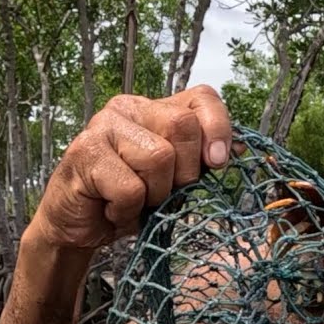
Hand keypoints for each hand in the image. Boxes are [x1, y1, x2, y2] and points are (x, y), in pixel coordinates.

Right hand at [31, 85, 233, 252]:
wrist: (81, 225)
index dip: (219, 129)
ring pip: (159, 158)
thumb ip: (203, 160)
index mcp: (156, 109)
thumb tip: (242, 149)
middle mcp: (129, 108)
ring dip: (155, 195)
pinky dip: (129, 209)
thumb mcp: (177, 180)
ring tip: (135, 200)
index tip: (217, 163)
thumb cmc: (133, 200)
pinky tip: (113, 207)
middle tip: (162, 191)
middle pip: (183, 126)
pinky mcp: (84, 153)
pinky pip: (131, 188)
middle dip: (184, 173)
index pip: (203, 98)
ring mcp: (103, 126)